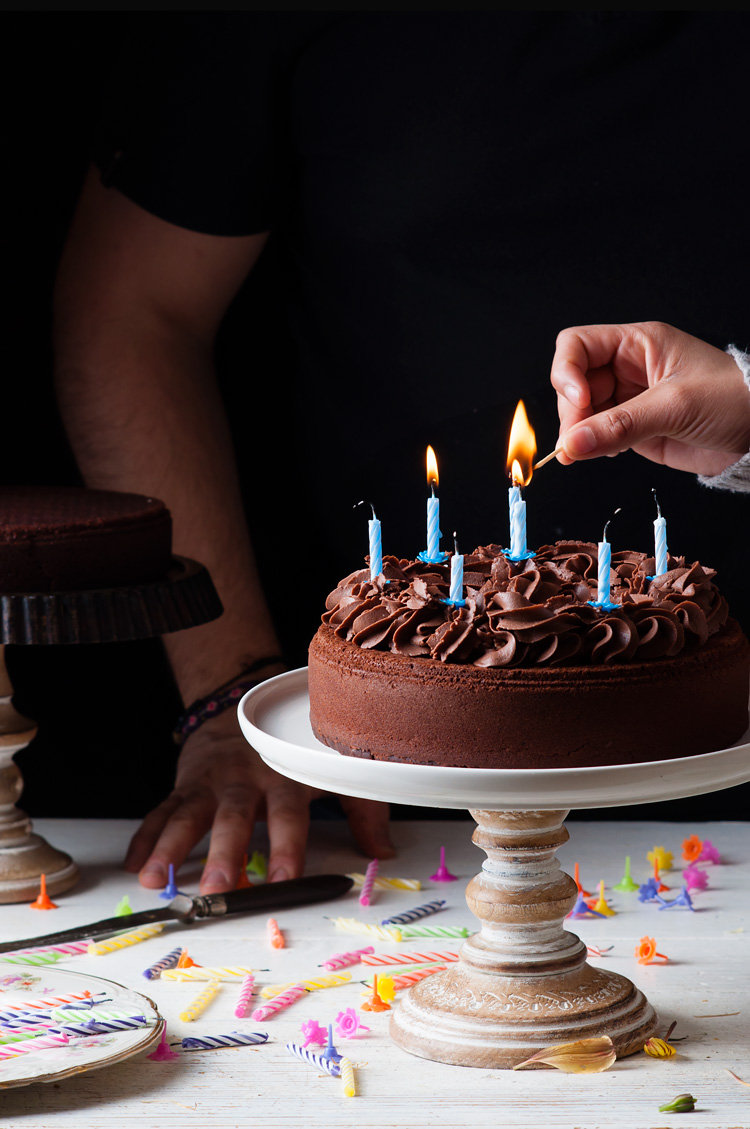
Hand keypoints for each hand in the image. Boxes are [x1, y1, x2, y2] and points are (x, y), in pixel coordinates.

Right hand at [125, 709, 394, 893]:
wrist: (243, 705)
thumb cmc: (293, 750)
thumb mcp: (332, 769)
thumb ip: (362, 809)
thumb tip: (385, 854)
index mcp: (284, 776)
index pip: (288, 814)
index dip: (287, 845)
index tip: (283, 877)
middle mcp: (244, 778)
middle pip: (234, 817)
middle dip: (225, 854)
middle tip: (217, 890)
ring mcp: (210, 781)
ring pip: (188, 813)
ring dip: (171, 847)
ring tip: (155, 880)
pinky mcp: (184, 784)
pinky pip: (161, 810)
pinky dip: (145, 836)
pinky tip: (135, 864)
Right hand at [551, 322, 749, 474]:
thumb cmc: (732, 399)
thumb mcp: (675, 407)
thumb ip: (619, 426)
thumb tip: (572, 443)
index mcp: (638, 344)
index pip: (577, 345)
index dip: (567, 371)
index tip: (578, 401)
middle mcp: (628, 369)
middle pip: (573, 382)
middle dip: (571, 412)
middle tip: (576, 440)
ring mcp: (629, 400)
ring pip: (581, 412)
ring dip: (577, 433)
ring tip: (584, 452)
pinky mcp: (633, 429)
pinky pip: (597, 435)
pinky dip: (591, 446)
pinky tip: (603, 453)